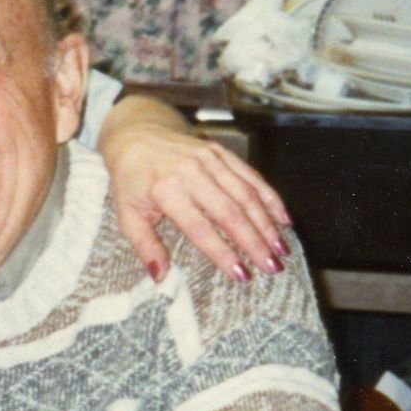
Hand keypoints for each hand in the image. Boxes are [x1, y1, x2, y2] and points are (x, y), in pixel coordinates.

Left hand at [101, 122, 291, 282]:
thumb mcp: (127, 213)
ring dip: (266, 223)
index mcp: (166, 190)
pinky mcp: (221, 152)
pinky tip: (283, 218)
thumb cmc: (131, 180)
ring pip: (245, 194)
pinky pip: (250, 176)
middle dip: (254, 242)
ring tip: (281, 249)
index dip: (222, 253)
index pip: (199, 228)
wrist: (136, 134)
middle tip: (272, 267)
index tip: (241, 275)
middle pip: (229, 212)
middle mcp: (191, 172)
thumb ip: (144, 245)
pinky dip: (269, 197)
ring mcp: (209, 159)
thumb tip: (160, 276)